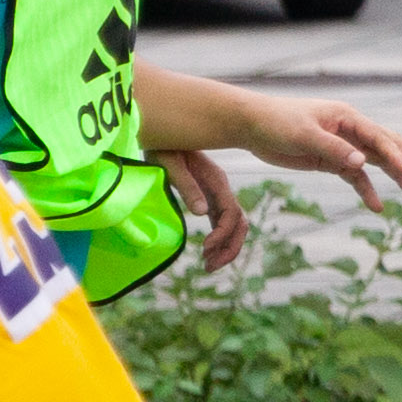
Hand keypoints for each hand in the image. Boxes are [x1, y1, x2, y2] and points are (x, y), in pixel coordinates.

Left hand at [163, 148, 248, 267]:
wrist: (161, 134)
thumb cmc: (162, 147)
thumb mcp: (170, 165)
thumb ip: (186, 186)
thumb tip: (202, 212)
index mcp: (215, 180)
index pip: (231, 213)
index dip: (222, 234)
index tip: (204, 248)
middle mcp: (220, 188)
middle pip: (239, 223)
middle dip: (229, 248)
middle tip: (209, 267)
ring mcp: (216, 193)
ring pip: (233, 225)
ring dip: (225, 247)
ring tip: (208, 266)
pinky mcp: (208, 196)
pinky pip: (221, 222)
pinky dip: (218, 239)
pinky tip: (207, 253)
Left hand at [234, 96, 401, 213]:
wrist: (251, 126)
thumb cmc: (276, 123)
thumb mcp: (303, 136)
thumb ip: (333, 149)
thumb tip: (362, 163)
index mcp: (346, 117)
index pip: (378, 137)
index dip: (394, 155)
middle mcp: (350, 130)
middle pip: (387, 146)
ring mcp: (342, 146)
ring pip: (375, 162)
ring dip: (395, 176)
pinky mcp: (330, 161)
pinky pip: (354, 177)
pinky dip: (366, 190)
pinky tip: (376, 207)